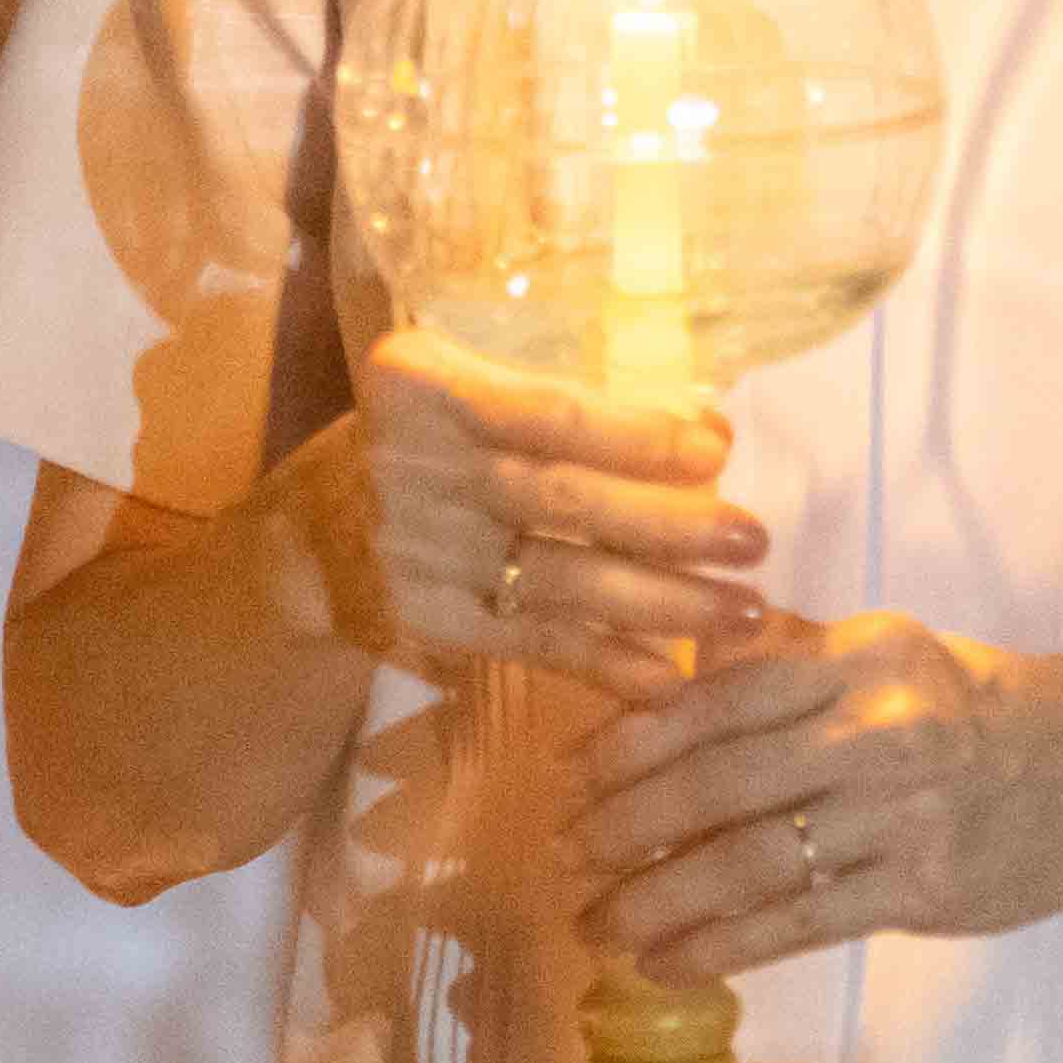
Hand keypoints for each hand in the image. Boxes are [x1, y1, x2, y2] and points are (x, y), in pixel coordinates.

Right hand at [308, 327, 768, 701]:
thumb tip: (706, 426)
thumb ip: (561, 402)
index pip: (551, 412)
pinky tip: (670, 677)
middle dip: (672, 525)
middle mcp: (414, 466)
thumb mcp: (462, 390)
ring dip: (663, 603)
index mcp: (423, 385)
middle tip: (754, 541)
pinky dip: (604, 662)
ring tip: (744, 613)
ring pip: (559, 579)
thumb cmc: (424, 443)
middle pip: (564, 499)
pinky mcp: (427, 621)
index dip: (641, 435)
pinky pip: (532, 643)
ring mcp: (417, 552)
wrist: (308, 536)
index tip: (719, 452)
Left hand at [565, 622, 1062, 981]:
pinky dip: (721, 946)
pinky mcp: (926, 891)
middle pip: (719, 782)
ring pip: (751, 862)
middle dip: (625, 826)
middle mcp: (879, 729)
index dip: (631, 740)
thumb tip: (682, 653)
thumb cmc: (989, 707)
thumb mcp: (896, 649)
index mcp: (862, 656)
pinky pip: (801, 923)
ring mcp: (904, 816)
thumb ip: (790, 652)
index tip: (571, 777)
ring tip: (596, 926)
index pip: (718, 696)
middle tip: (565, 857)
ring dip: (656, 900)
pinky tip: (666, 962)